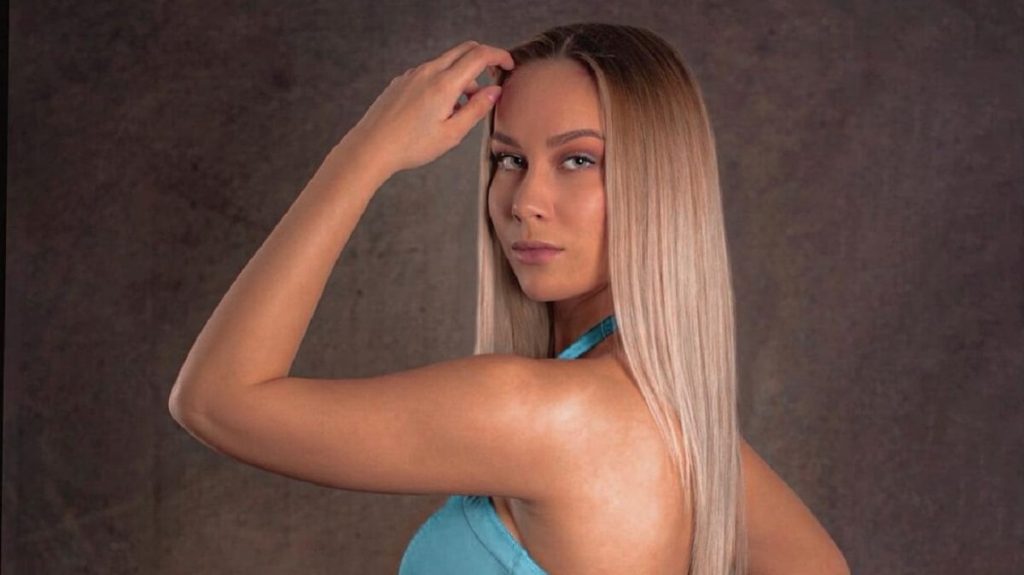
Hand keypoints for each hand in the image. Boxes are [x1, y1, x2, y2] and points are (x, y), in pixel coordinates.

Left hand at [345, 40, 514, 176]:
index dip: (499, 56)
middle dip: (484, 58)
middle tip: (494, 76)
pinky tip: (441, 107)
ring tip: (464, 106)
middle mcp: (429, 72)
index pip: (480, 55)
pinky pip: (430, 72)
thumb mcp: (452, 134)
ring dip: (463, 75)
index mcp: (444, 84)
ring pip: (446, 62)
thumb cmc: (411, 145)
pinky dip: (444, 80)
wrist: (371, 147)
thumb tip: (494, 92)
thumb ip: (476, 109)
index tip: (509, 66)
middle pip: (464, 50)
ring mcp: (413, 74)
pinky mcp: (402, 81)